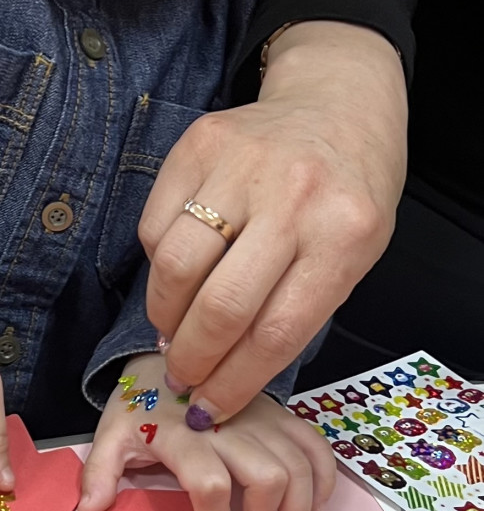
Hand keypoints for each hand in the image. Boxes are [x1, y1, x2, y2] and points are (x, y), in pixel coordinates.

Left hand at [77, 353, 336, 510]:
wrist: (166, 357)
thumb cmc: (140, 404)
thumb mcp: (110, 434)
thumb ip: (100, 473)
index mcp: (182, 432)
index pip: (209, 481)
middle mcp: (228, 422)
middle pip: (268, 476)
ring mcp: (260, 416)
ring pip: (298, 465)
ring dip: (301, 509)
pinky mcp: (281, 413)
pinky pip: (315, 446)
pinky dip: (324, 478)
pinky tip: (316, 507)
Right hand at [140, 23, 405, 422]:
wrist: (337, 104)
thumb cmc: (347, 195)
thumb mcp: (353, 257)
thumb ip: (297, 309)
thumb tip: (224, 374)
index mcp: (343, 236)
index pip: (276, 333)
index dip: (234, 382)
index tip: (211, 407)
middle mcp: (292, 198)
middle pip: (221, 305)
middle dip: (193, 359)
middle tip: (182, 378)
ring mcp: (242, 166)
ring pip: (176, 265)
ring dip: (164, 316)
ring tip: (171, 333)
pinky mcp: (198, 145)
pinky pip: (157, 225)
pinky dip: (159, 265)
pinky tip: (176, 277)